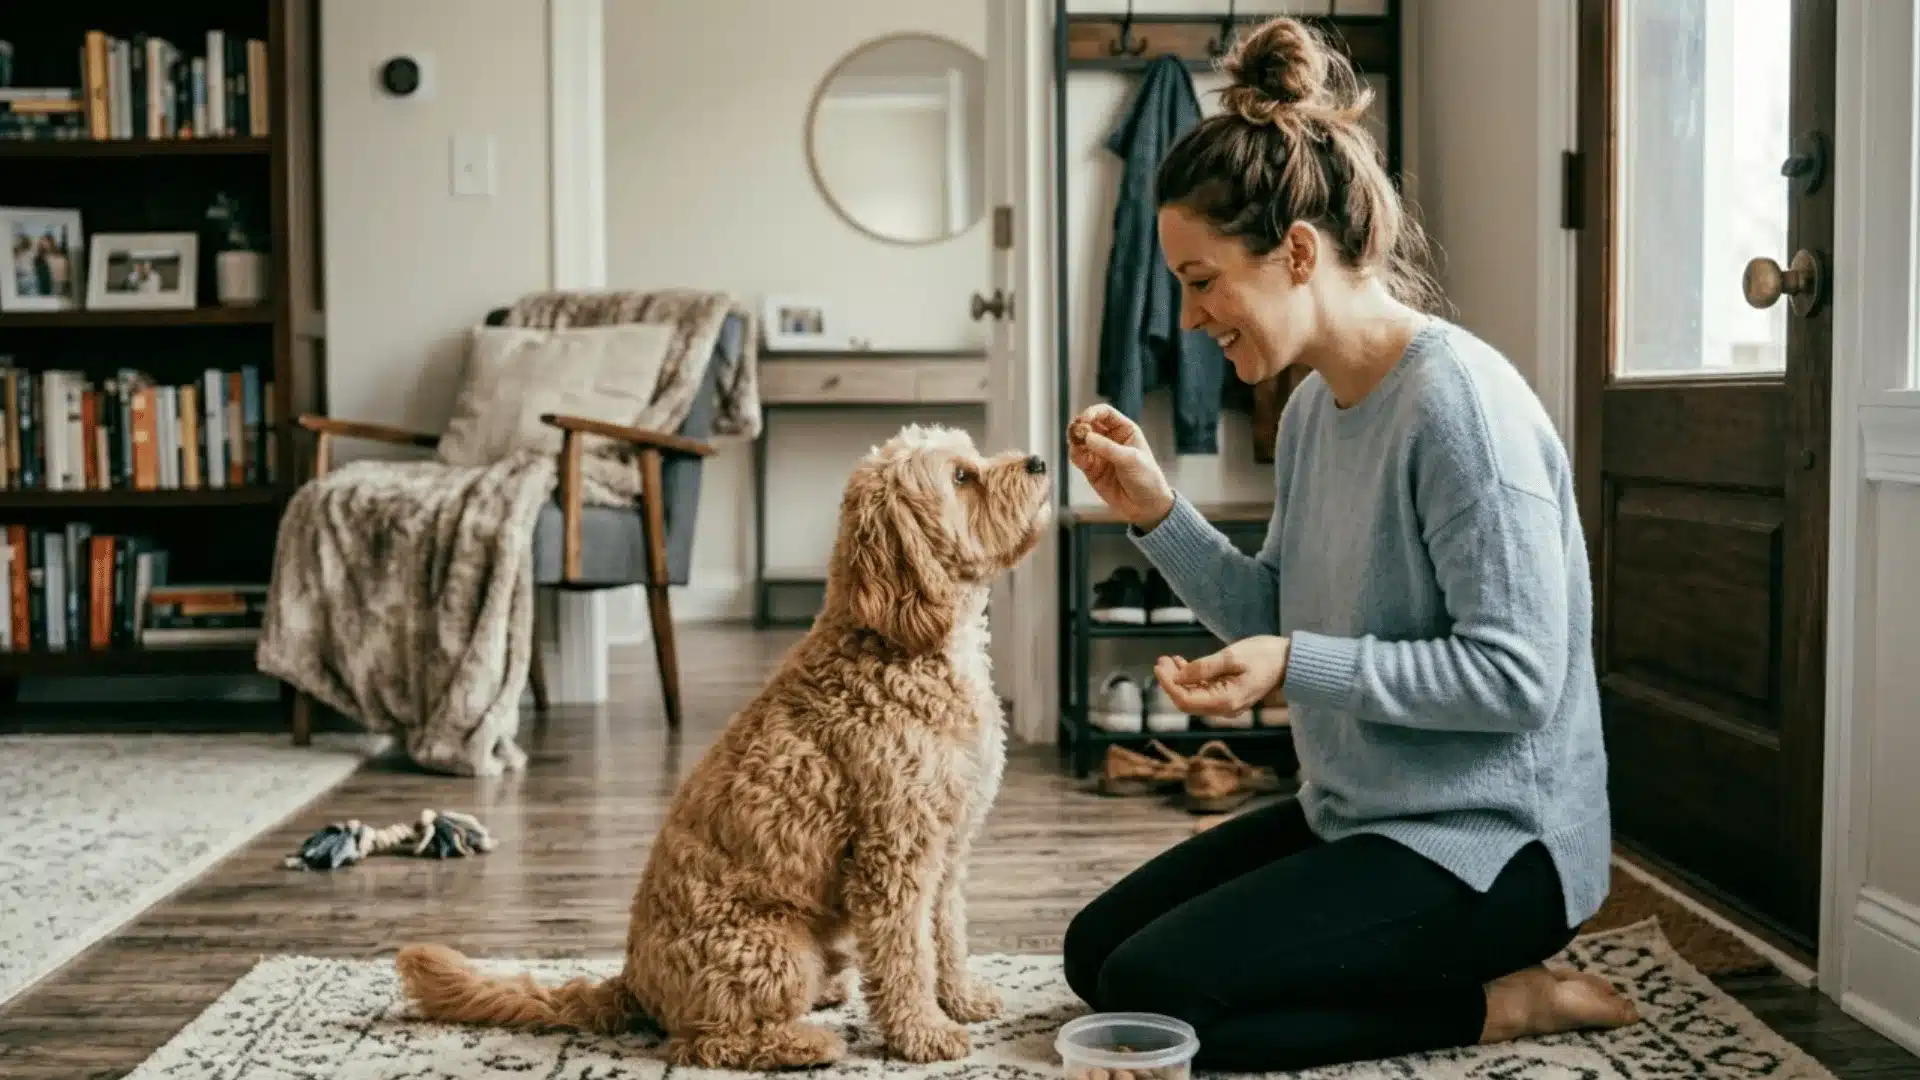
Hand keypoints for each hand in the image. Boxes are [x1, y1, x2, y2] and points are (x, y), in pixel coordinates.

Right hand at [1067, 404, 1175, 530]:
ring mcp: (1099, 453)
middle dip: (1080, 426)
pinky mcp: (1091, 469)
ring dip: (1075, 440)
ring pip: (1080, 440)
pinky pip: (1078, 457)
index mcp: (1124, 430)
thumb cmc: (1146, 478)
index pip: (1105, 413)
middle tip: (1076, 432)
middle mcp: (1110, 439)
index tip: (1085, 419)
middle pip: (1089, 424)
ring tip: (1076, 446)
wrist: (1146, 506)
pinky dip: (1074, 455)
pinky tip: (1078, 457)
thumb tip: (1087, 437)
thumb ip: (1108, 448)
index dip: (1093, 412)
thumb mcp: (1131, 460)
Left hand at [1153, 637, 1291, 717]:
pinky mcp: (1228, 696)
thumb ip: (1204, 668)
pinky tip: (1182, 663)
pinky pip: (1203, 691)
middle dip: (1171, 681)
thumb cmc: (1264, 655)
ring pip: (1193, 696)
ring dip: (1179, 679)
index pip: (1186, 701)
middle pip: (1187, 700)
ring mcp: (1227, 704)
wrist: (1289, 661)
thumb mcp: (1232, 656)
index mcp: (1226, 700)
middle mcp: (1225, 708)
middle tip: (1161, 659)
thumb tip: (1178, 677)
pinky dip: (1191, 679)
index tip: (1158, 667)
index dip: (1168, 685)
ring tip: (1168, 659)